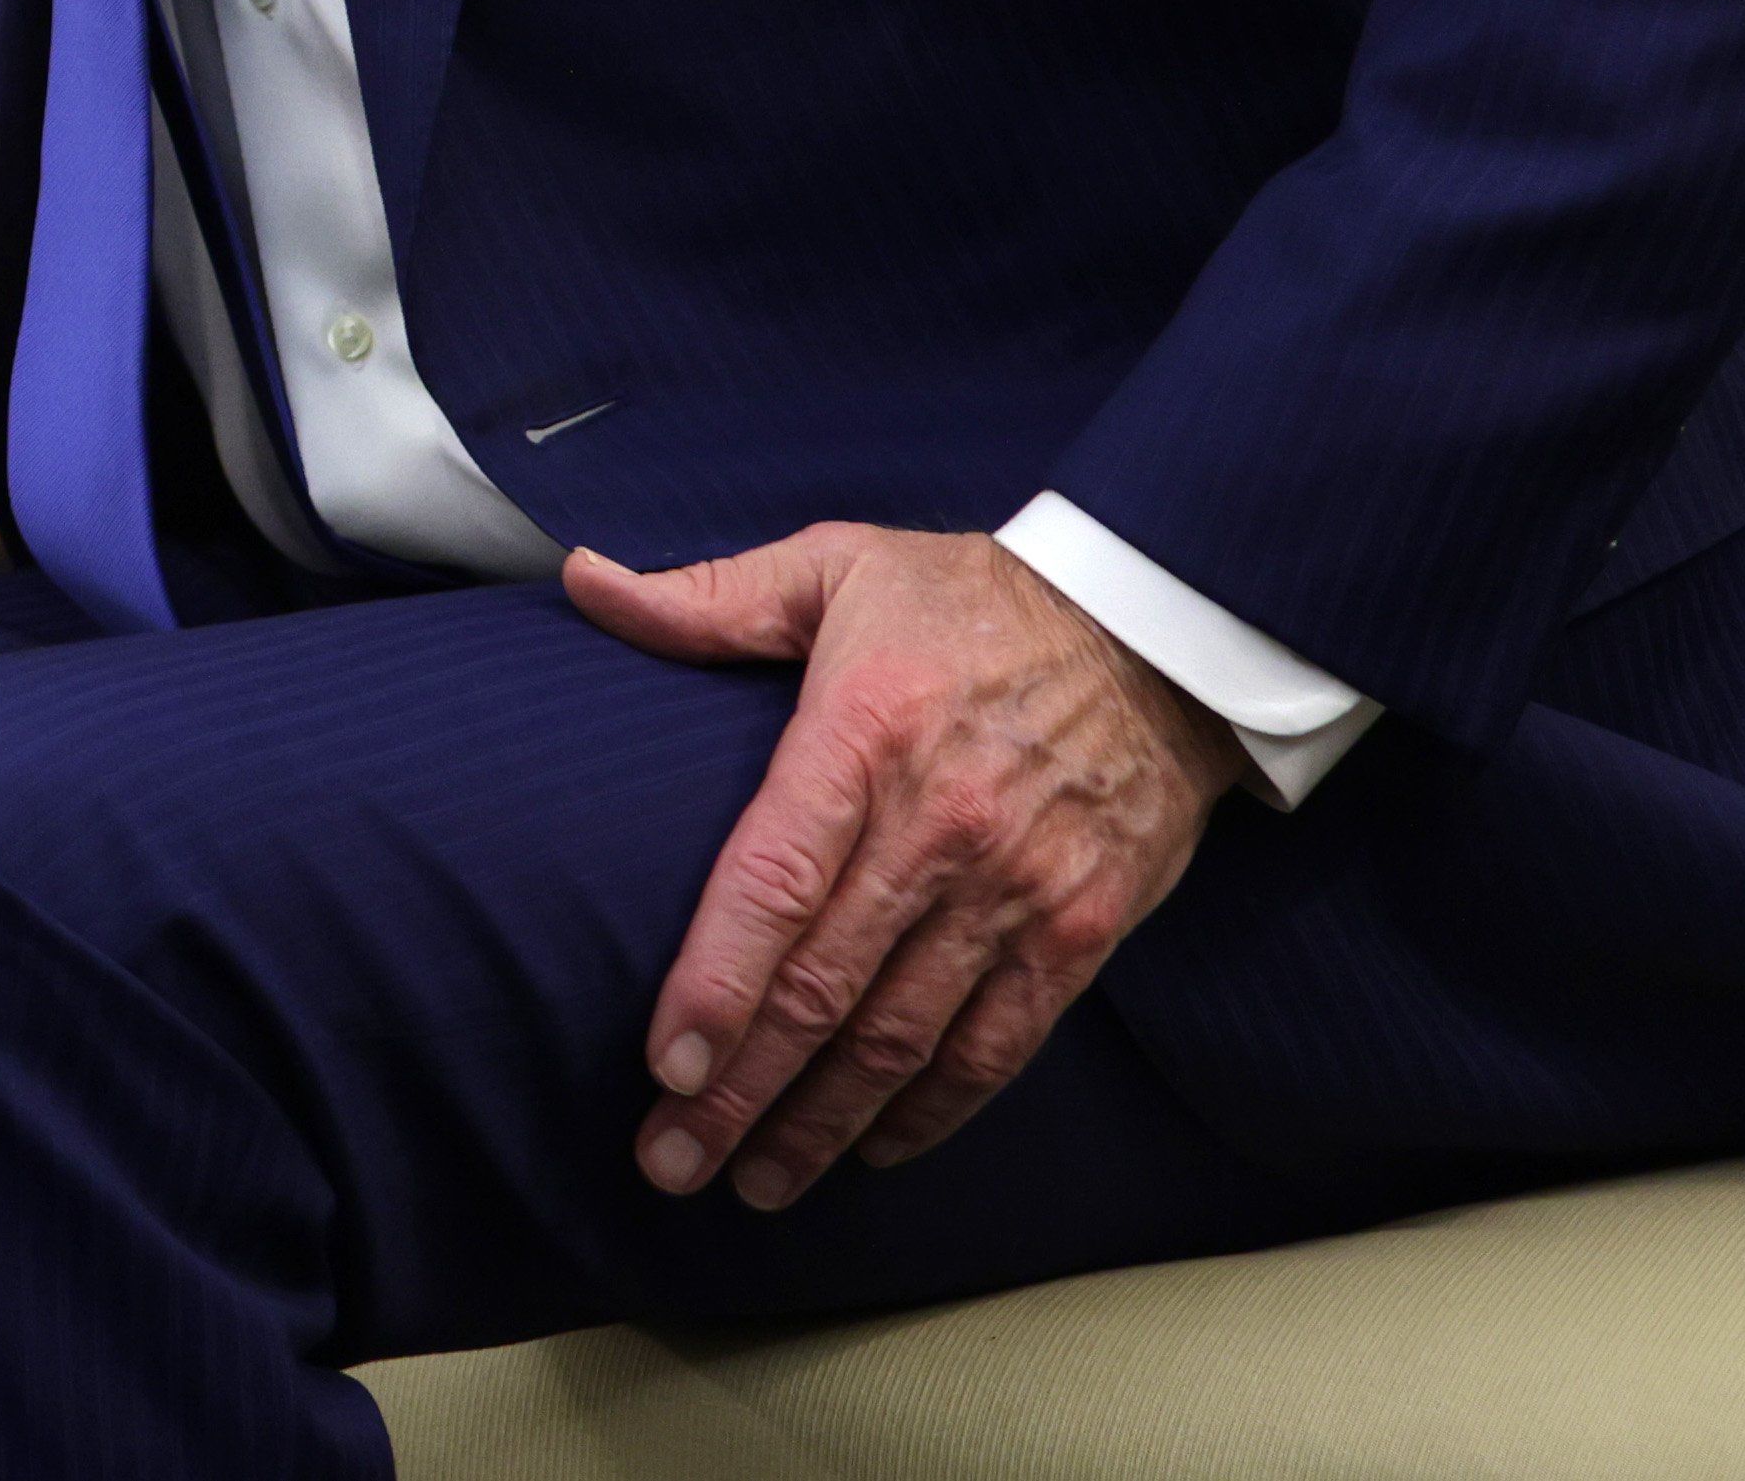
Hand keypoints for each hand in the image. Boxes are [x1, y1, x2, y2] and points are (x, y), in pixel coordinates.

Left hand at [566, 525, 1246, 1208]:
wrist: (1160, 629)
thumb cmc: (973, 598)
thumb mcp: (838, 564)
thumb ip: (709, 598)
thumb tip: (584, 582)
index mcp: (865, 732)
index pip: (774, 880)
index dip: (716, 982)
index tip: (664, 1065)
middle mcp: (939, 826)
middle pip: (823, 987)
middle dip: (740, 1089)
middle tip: (671, 1162)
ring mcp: (1016, 888)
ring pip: (903, 1036)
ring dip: (823, 1121)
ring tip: (752, 1182)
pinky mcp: (1079, 930)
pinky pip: (997, 1044)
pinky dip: (933, 1109)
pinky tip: (870, 1149)